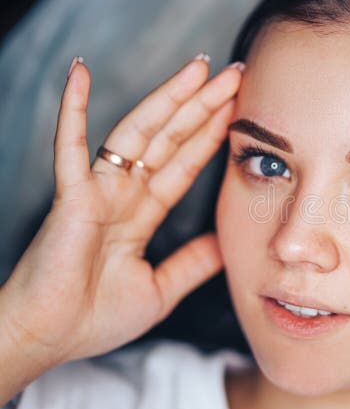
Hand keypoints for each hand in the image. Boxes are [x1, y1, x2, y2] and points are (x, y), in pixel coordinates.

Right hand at [1, 54, 241, 369]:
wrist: (49, 340)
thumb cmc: (93, 319)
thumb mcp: (161, 289)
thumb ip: (192, 263)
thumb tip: (225, 244)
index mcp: (143, 212)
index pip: (185, 162)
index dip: (212, 133)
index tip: (240, 106)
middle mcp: (123, 193)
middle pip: (171, 137)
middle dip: (203, 104)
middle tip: (235, 71)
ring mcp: (98, 190)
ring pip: (138, 132)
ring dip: (168, 98)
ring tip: (198, 68)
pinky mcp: (71, 197)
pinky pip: (71, 147)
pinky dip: (72, 109)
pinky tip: (79, 72)